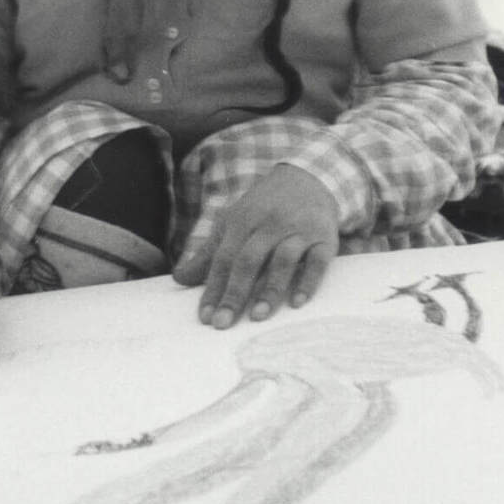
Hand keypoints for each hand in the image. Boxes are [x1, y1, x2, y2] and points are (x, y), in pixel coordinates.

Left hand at [173, 164, 338, 327]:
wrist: (306, 179)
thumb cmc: (263, 209)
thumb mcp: (233, 223)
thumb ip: (208, 254)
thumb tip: (179, 279)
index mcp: (242, 222)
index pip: (223, 259)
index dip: (213, 288)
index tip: (205, 317)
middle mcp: (269, 225)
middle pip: (249, 260)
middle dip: (235, 293)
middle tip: (223, 323)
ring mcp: (298, 230)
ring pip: (283, 260)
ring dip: (270, 289)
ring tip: (257, 316)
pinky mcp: (324, 237)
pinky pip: (318, 260)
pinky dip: (308, 281)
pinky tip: (298, 302)